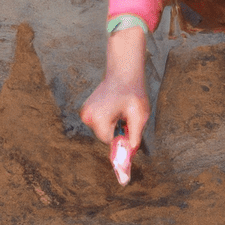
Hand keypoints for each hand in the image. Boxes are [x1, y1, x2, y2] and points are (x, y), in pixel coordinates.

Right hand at [80, 26, 149, 150]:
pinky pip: (98, 122)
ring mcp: (85, 112)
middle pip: (104, 136)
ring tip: (120, 110)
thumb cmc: (133, 93)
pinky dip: (107, 119)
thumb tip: (130, 151)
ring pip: (101, 130)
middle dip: (116, 130)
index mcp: (99, 118)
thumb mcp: (139, 116)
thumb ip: (135, 136)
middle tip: (126, 116)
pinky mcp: (86, 110)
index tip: (129, 127)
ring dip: (112, 125)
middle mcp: (88, 116)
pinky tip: (114, 108)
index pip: (109, 140)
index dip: (122, 136)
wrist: (123, 73)